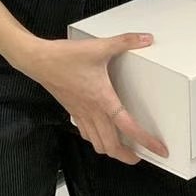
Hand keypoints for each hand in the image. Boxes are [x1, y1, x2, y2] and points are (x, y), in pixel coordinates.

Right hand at [16, 34, 168, 165]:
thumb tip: (144, 39)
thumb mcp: (99, 47)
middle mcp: (92, 112)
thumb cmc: (64, 57)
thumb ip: (124, 42)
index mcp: (102, 100)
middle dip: (127, 156)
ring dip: (111, 150)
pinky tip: (100, 134)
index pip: (128, 127)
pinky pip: (86, 132)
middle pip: (112, 145)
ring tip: (123, 150)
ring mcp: (81, 113)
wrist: (37, 60)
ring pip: (97, 143)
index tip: (158, 149)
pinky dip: (96, 140)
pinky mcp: (72, 110)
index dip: (145, 141)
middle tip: (141, 157)